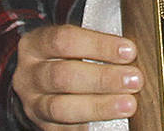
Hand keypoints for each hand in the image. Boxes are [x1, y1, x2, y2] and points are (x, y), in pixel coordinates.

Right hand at [12, 24, 141, 128]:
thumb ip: (95, 45)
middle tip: (134, 79)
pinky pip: (67, 130)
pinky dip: (91, 126)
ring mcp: (34, 104)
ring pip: (62, 108)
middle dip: (103, 78)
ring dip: (99, 106)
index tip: (129, 50)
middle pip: (63, 76)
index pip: (64, 40)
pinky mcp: (45, 127)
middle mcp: (29, 75)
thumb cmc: (62, 58)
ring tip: (128, 104)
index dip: (99, 45)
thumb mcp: (68, 43)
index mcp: (35, 45)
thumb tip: (131, 52)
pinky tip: (112, 123)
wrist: (37, 85)